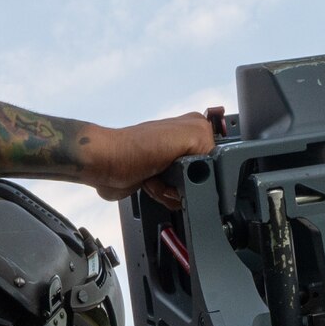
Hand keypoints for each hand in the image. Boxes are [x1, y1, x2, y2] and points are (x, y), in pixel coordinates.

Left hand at [91, 113, 217, 206]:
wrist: (105, 166)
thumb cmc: (136, 149)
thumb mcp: (184, 138)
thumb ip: (209, 144)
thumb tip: (218, 164)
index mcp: (196, 128)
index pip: (219, 155)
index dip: (207, 169)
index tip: (193, 173)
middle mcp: (185, 144)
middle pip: (204, 176)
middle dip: (187, 184)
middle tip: (171, 176)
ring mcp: (172, 162)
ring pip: (189, 190)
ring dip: (172, 191)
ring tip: (157, 178)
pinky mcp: (160, 178)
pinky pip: (174, 197)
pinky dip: (163, 195)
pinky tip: (151, 184)